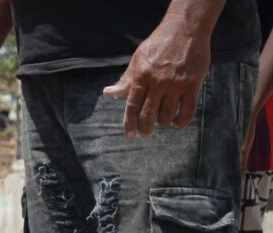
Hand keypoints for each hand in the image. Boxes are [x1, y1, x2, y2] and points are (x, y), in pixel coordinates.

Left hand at [102, 22, 211, 137]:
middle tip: (145, 132)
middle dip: (145, 128)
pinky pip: (187, 111)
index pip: (132, 106)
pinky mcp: (193, 84)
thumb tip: (108, 94)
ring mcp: (176, 85)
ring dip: (163, 122)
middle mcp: (157, 83)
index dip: (129, 124)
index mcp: (141, 77)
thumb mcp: (137, 60)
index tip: (129, 135)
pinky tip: (177, 122)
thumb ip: (125, 80)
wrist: (185, 29)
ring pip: (166, 115)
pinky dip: (181, 121)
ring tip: (161, 120)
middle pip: (148, 114)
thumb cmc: (158, 45)